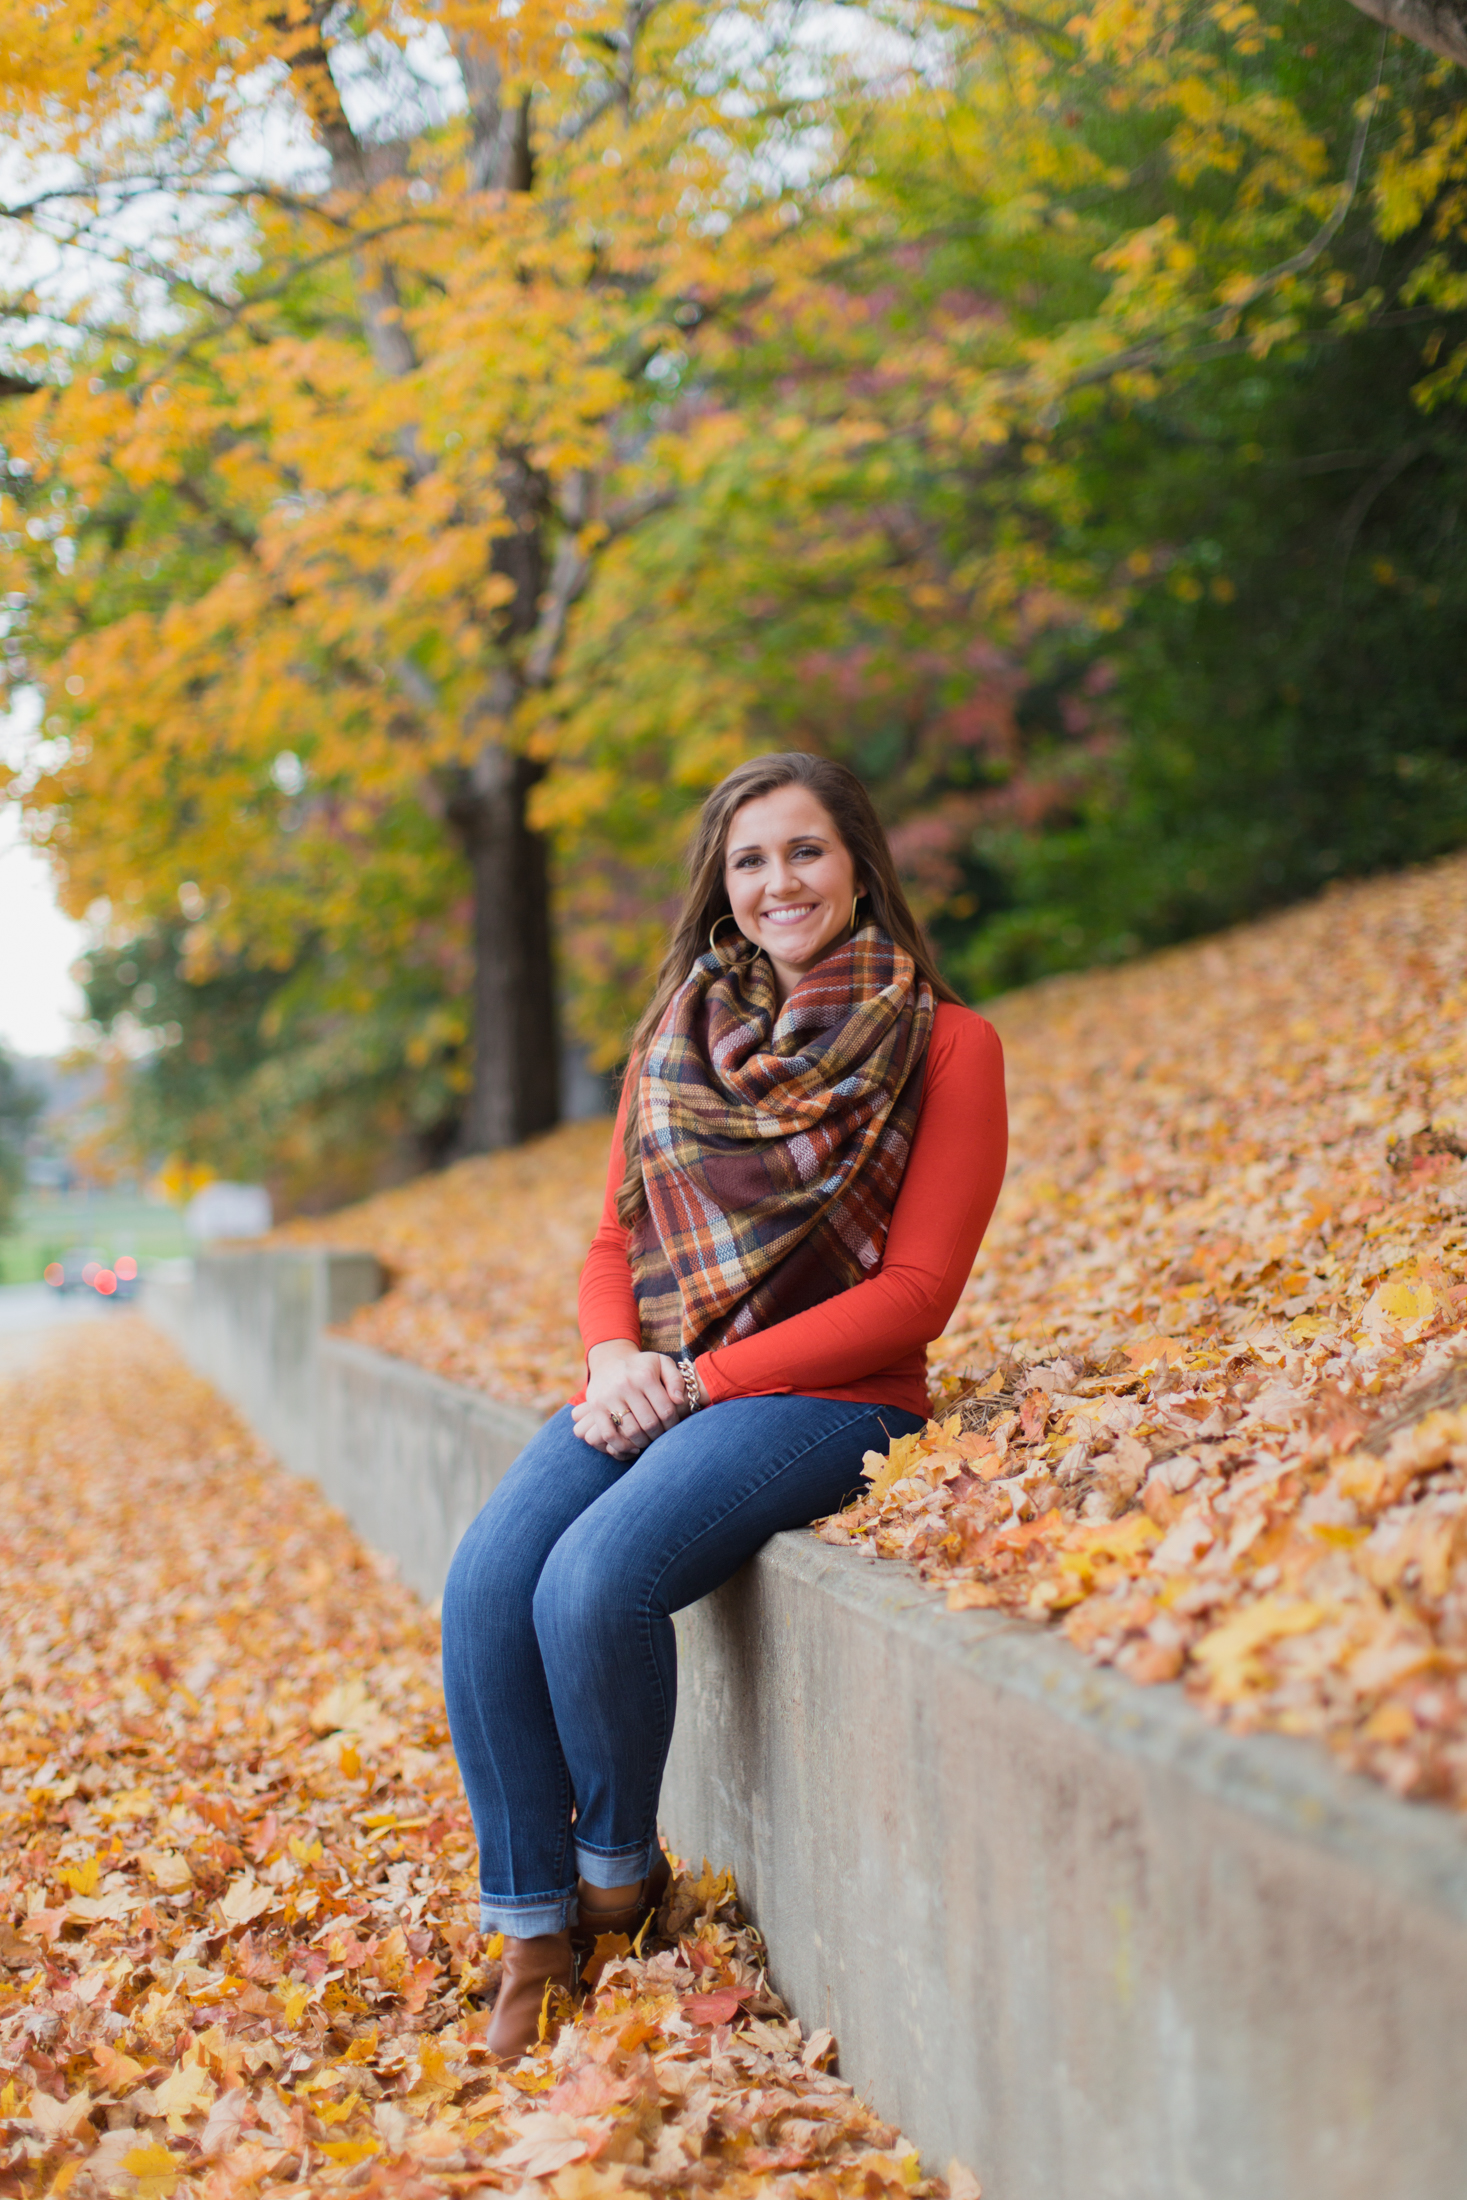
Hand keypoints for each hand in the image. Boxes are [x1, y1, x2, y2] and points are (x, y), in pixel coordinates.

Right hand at [572, 1340, 685, 1457]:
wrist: (609, 1360)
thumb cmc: (642, 1366)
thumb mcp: (662, 1363)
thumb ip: (676, 1380)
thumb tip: (679, 1401)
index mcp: (645, 1375)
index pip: (665, 1410)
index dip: (673, 1424)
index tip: (673, 1428)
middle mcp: (626, 1385)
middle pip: (649, 1423)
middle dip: (659, 1435)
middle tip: (661, 1437)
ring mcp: (609, 1397)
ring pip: (631, 1431)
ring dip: (643, 1442)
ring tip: (648, 1441)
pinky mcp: (595, 1407)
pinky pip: (609, 1435)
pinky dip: (622, 1446)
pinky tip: (632, 1446)